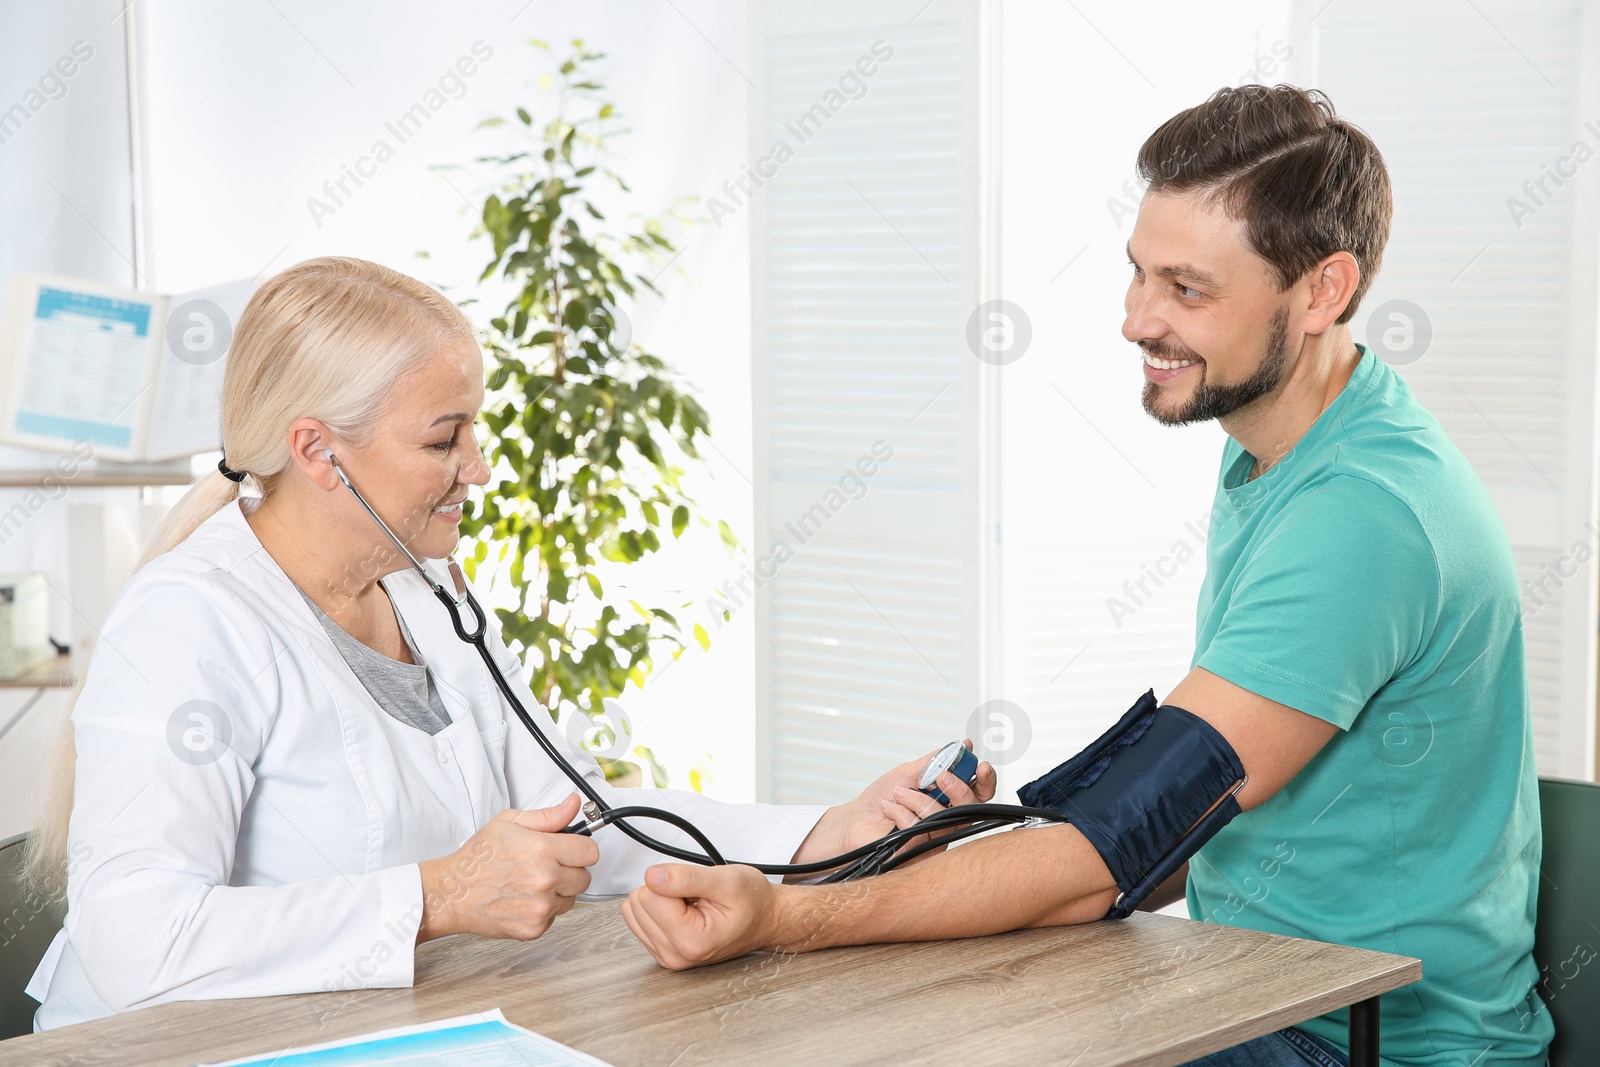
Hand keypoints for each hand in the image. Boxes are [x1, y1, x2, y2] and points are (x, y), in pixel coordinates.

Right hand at [416, 793, 598, 942]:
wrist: (452, 893)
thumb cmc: (478, 858)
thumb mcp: (510, 823)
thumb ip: (548, 816)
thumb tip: (573, 804)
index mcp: (542, 850)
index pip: (590, 851)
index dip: (580, 848)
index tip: (570, 849)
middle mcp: (545, 880)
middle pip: (585, 877)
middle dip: (570, 870)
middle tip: (547, 865)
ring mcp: (540, 907)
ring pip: (571, 898)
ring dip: (558, 891)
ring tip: (531, 882)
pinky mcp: (534, 928)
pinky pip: (555, 916)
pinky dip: (544, 909)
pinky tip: (523, 899)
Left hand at [621, 863, 786, 968]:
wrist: (764, 919)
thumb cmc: (752, 903)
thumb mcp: (727, 881)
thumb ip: (688, 878)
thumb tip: (651, 876)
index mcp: (691, 941)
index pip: (650, 893)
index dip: (675, 881)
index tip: (700, 890)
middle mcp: (675, 955)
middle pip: (639, 902)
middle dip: (667, 891)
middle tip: (698, 897)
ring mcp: (667, 955)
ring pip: (634, 909)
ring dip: (662, 899)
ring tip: (693, 904)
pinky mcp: (661, 951)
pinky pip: (638, 918)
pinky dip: (660, 908)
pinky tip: (685, 912)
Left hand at [790, 740, 996, 867]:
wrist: (854, 820)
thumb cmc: (881, 797)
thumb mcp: (908, 773)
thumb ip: (934, 762)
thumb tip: (960, 746)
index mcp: (948, 798)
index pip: (978, 791)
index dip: (985, 779)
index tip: (981, 765)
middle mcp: (947, 819)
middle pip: (971, 808)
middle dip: (959, 790)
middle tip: (940, 777)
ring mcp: (935, 836)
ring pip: (945, 819)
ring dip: (919, 800)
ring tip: (898, 793)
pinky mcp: (920, 850)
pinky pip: (922, 830)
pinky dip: (903, 814)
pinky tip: (889, 810)